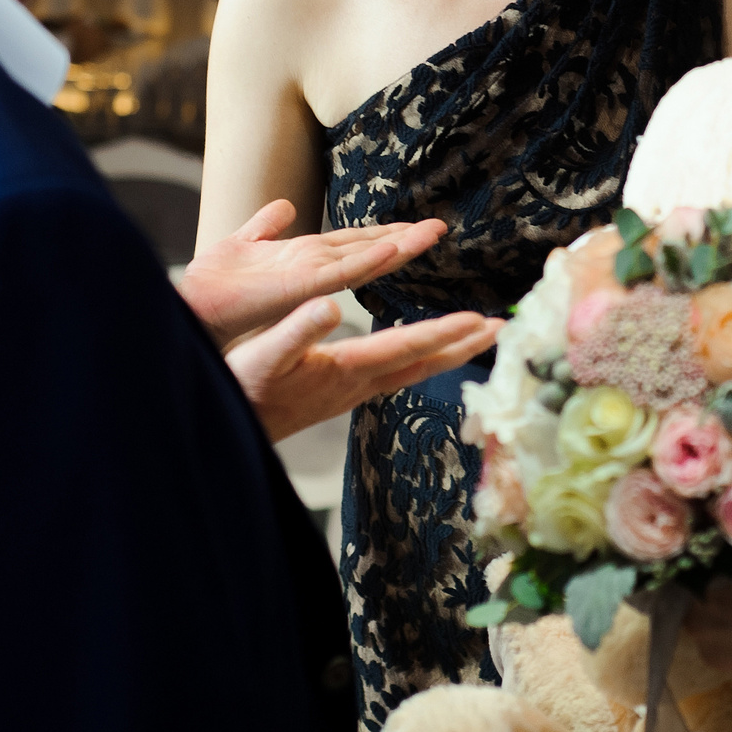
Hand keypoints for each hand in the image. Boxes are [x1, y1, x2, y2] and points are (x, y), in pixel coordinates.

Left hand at [179, 200, 448, 345]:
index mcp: (302, 260)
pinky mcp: (295, 289)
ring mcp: (306, 280)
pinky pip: (337, 274)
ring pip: (360, 259)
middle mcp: (311, 269)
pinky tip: (390, 250)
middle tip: (441, 228)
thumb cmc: (212, 287)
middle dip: (403, 239)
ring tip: (430, 234)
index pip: (353, 243)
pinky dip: (366, 261)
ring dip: (396, 246)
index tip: (418, 225)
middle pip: (366, 250)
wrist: (186, 307)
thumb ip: (265, 226)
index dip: (385, 233)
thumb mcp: (241, 245)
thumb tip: (284, 207)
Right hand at [227, 298, 500, 443]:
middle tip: (503, 328)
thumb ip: (296, 329)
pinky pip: (395, 373)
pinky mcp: (342, 393)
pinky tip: (421, 352)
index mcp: (344, 369)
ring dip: (447, 352)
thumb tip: (331, 305)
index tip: (480, 320)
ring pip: (412, 369)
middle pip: (423, 363)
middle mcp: (357, 384)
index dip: (444, 333)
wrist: (227, 425)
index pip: (405, 348)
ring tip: (476, 336)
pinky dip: (419, 358)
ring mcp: (352, 392)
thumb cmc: (241, 385)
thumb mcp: (264, 353)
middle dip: (463, 346)